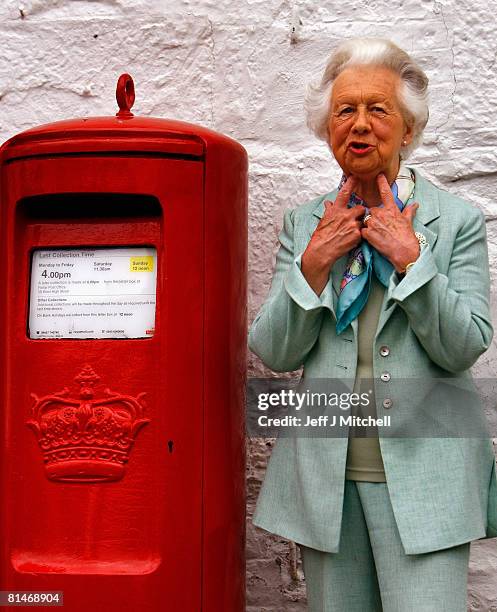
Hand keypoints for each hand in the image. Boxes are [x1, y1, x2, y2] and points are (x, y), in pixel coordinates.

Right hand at [302, 176, 364, 294]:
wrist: (322, 251)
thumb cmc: (321, 236)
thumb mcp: (323, 220)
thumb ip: (329, 210)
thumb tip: (329, 203)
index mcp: (336, 210)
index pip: (345, 193)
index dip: (351, 183)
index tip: (355, 176)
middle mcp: (345, 215)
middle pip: (361, 209)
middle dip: (361, 214)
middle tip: (355, 220)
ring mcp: (352, 225)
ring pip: (362, 222)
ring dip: (359, 226)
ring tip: (350, 233)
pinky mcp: (357, 235)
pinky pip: (362, 233)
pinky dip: (358, 236)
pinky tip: (350, 240)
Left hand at [360, 174, 419, 272]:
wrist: (403, 252)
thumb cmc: (407, 237)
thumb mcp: (409, 222)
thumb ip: (409, 211)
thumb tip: (415, 204)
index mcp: (392, 210)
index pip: (386, 193)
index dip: (382, 183)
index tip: (378, 175)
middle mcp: (381, 214)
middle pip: (372, 210)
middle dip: (374, 217)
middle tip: (382, 227)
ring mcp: (373, 223)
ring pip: (366, 220)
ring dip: (369, 226)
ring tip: (379, 234)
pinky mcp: (367, 234)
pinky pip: (363, 231)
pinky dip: (366, 235)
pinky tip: (373, 239)